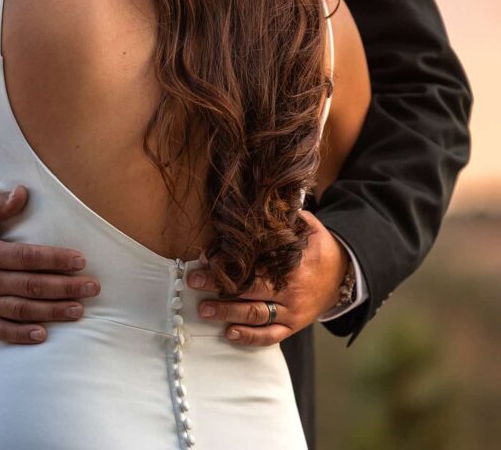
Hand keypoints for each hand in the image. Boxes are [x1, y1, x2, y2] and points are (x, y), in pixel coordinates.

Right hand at [0, 185, 100, 343]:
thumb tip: (23, 192)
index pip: (29, 257)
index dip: (56, 260)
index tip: (81, 261)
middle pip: (31, 286)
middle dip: (65, 288)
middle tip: (93, 288)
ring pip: (20, 310)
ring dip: (52, 312)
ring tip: (79, 311)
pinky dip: (20, 335)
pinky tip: (42, 335)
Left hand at [188, 210, 347, 345]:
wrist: (344, 275)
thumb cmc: (319, 249)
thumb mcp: (310, 228)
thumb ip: (290, 217)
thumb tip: (266, 202)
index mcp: (291, 266)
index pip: (255, 265)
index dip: (230, 264)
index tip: (207, 259)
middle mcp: (290, 290)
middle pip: (250, 291)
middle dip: (219, 288)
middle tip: (194, 283)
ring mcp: (292, 311)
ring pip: (256, 315)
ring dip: (227, 313)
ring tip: (204, 310)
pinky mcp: (293, 326)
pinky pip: (270, 336)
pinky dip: (249, 338)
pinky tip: (230, 334)